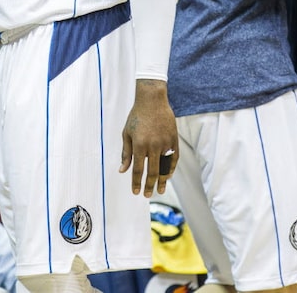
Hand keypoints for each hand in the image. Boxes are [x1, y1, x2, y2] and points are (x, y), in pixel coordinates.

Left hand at [119, 79, 177, 197]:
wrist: (152, 101)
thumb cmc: (136, 117)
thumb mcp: (126, 134)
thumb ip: (125, 153)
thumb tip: (122, 170)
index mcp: (139, 144)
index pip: (137, 169)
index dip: (136, 182)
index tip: (135, 192)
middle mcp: (153, 146)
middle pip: (152, 172)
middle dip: (149, 185)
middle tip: (147, 195)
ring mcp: (165, 143)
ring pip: (165, 167)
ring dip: (162, 181)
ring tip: (160, 191)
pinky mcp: (174, 140)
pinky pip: (173, 159)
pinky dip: (171, 169)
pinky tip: (167, 176)